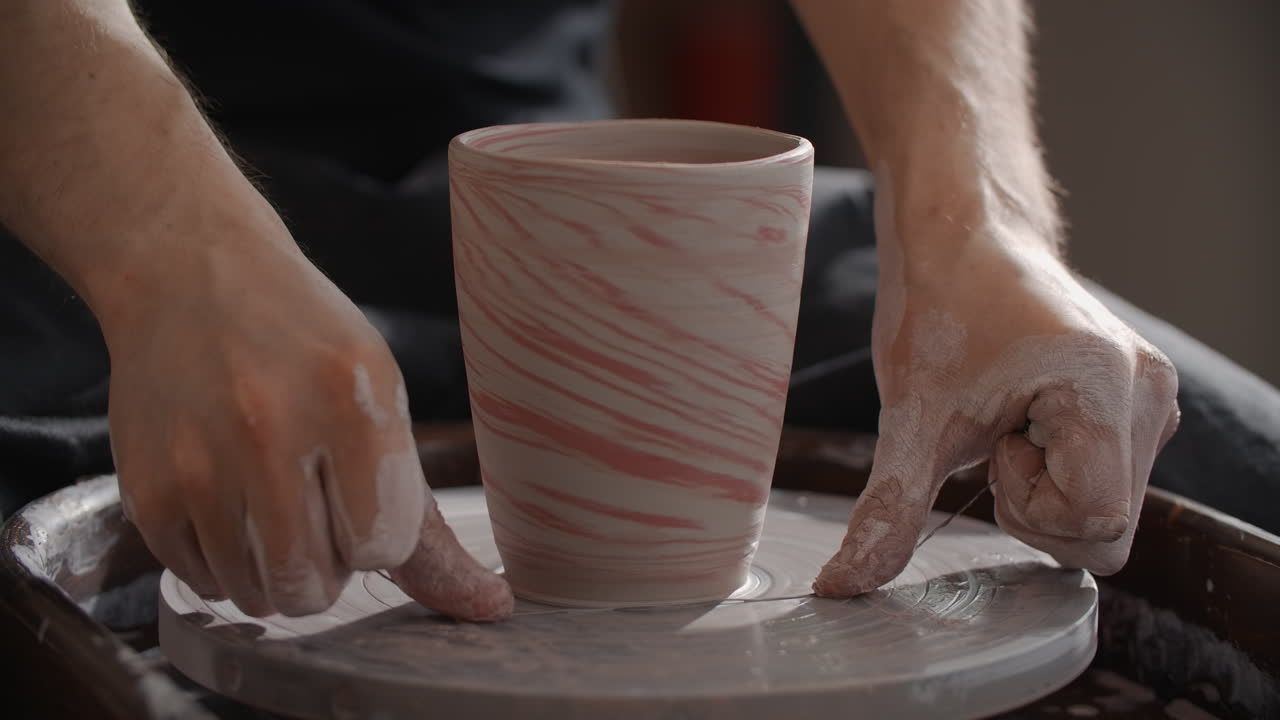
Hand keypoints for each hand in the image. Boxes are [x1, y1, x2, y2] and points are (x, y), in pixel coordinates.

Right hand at [106, 227, 511, 619]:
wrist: (191, 274)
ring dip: (273, 570)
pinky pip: (200, 581)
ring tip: (271, 500)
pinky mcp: (146, 487)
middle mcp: (270, 430)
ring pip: (255, 594)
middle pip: (314, 585)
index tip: (363, 495)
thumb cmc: (304, 342)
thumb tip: (489, 607)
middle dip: (327, 568)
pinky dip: (223, 561)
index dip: (378, 535)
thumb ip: (422, 518)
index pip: (383, 546)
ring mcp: (199, 461)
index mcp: (353, 401)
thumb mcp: (382, 400)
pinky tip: (228, 499)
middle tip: (317, 508)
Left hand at [813, 225, 1179, 595]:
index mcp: (1110, 390)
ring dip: (1046, 489)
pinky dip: (1059, 473)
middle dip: (1037, 505)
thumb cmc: (939, 309)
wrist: (961, 237)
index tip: (993, 444)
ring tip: (1009, 421)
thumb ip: (887, 510)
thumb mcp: (911, 417)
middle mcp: (1150, 395)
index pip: (1097, 524)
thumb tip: (842, 586)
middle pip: (1108, 531)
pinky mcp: (1138, 403)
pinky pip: (1108, 483)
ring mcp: (1152, 399)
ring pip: (1109, 513)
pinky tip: (1026, 422)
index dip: (1030, 504)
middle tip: (996, 438)